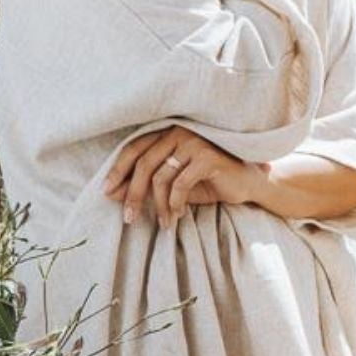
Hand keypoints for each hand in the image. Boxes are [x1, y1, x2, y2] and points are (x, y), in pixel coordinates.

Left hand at [102, 127, 256, 228]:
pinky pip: (180, 183)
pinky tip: (179, 215)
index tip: (106, 193)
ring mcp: (193, 142)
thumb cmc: (209, 182)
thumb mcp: (173, 184)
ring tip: (163, 223)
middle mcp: (178, 132)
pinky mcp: (207, 156)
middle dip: (132, 194)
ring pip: (161, 177)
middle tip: (127, 218)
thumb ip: (146, 185)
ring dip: (159, 205)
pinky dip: (176, 203)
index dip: (117, 170)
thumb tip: (112, 193)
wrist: (248, 183)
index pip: (133, 148)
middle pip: (144, 164)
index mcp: (167, 133)